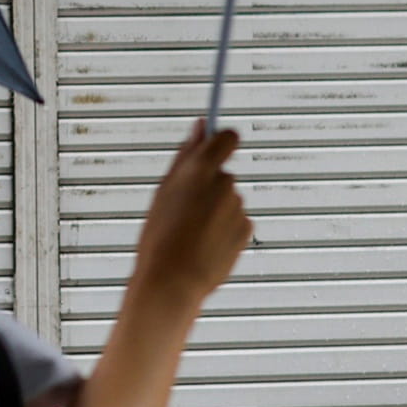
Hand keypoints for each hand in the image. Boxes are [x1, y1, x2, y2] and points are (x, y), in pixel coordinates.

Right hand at [132, 121, 250, 309]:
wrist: (172, 280)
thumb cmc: (160, 236)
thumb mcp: (163, 190)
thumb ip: (185, 155)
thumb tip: (200, 126)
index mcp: (201, 169)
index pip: (227, 138)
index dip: (220, 142)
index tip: (211, 149)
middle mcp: (225, 184)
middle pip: (222, 174)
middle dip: (207, 187)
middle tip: (183, 210)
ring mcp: (238, 208)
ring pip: (227, 201)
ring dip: (213, 211)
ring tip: (190, 233)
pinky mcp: (246, 230)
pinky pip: (235, 222)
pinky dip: (223, 230)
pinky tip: (203, 244)